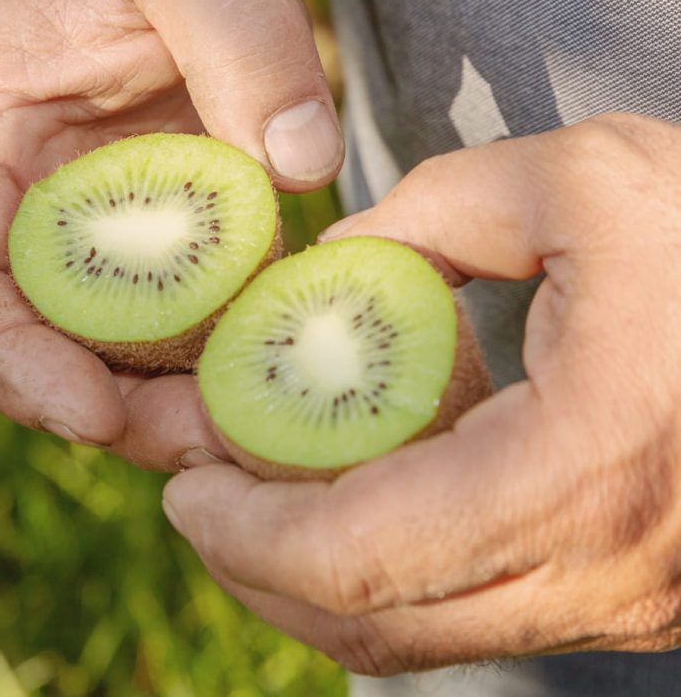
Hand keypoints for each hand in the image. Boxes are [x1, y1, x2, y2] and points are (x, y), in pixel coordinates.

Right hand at [0, 0, 342, 467]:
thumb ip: (249, 42)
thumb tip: (305, 165)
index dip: (10, 362)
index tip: (90, 414)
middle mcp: (28, 200)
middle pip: (47, 341)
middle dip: (119, 407)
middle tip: (215, 444)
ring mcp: (102, 223)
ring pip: (122, 345)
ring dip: (183, 396)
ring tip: (268, 424)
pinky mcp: (171, 229)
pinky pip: (191, 311)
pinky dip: (231, 349)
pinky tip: (295, 363)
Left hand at [163, 114, 680, 671]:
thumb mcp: (578, 181)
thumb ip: (433, 211)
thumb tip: (338, 268)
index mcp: (584, 469)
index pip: (365, 555)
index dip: (250, 531)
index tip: (189, 480)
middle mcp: (605, 571)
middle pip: (375, 623)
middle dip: (261, 567)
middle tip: (201, 493)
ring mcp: (623, 599)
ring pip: (422, 635)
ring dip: (318, 578)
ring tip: (258, 497)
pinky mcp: (628, 592)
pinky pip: (476, 610)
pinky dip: (390, 571)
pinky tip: (359, 494)